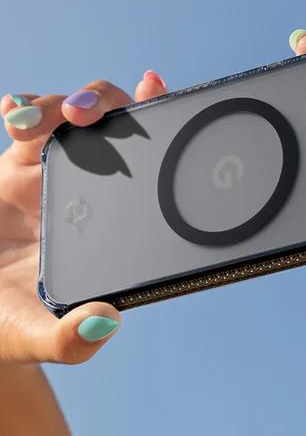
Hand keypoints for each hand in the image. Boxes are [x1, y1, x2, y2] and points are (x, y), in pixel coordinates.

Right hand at [0, 71, 167, 364]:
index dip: (160, 128)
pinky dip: (21, 107)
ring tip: (27, 123)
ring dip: (55, 105)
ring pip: (68, 116)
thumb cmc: (11, 325)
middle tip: (83, 116)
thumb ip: (70, 339)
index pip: (153, 170)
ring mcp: (56, 174)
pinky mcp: (16, 166)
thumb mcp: (38, 338)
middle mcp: (95, 193)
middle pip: (113, 125)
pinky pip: (24, 120)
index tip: (157, 95)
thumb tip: (106, 321)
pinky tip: (13, 112)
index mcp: (117, 226)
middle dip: (104, 105)